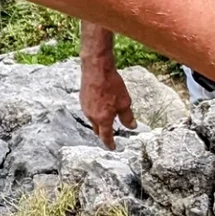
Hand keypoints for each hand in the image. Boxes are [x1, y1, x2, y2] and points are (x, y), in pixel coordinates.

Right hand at [79, 33, 135, 149]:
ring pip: (93, 119)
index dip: (110, 143)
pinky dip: (95, 111)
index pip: (106, 137)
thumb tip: (132, 127)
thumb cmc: (111, 85)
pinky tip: (101, 103)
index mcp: (102, 119)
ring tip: (107, 117)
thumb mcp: (125, 102)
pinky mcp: (82, 99)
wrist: (96, 68)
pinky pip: (89, 110)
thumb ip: (128, 117)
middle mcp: (91, 116)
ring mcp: (85, 107)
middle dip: (103, 133)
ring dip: (99, 120)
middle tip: (109, 135)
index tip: (113, 147)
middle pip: (97, 129)